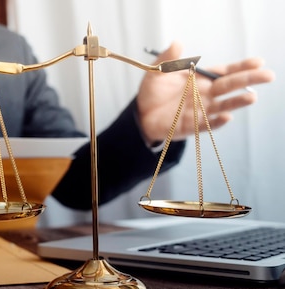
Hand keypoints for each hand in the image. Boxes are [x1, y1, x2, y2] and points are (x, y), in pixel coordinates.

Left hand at [137, 41, 274, 144]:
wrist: (140, 114)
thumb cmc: (152, 92)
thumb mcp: (156, 72)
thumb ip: (167, 59)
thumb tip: (178, 43)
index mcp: (200, 79)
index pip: (224, 72)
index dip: (240, 67)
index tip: (257, 62)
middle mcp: (204, 95)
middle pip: (229, 87)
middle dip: (248, 80)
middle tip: (268, 76)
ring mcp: (199, 111)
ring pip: (222, 106)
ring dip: (236, 102)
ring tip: (251, 97)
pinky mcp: (190, 127)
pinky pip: (206, 125)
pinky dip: (216, 122)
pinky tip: (226, 116)